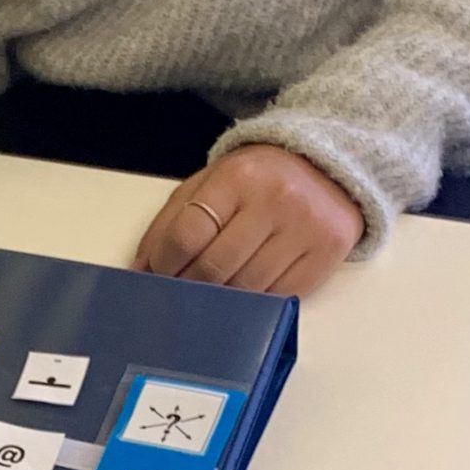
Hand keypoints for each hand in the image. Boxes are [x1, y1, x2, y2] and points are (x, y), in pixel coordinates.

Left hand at [137, 143, 362, 295]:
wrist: (326, 167)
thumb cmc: (256, 179)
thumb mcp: (209, 184)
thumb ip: (171, 223)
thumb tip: (141, 270)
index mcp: (237, 178)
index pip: (187, 235)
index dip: (164, 264)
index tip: (158, 274)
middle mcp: (275, 200)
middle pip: (214, 267)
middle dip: (188, 287)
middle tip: (178, 293)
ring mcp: (305, 229)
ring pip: (247, 288)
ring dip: (221, 300)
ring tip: (212, 293)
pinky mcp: (328, 254)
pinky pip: (280, 296)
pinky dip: (256, 303)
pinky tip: (247, 292)